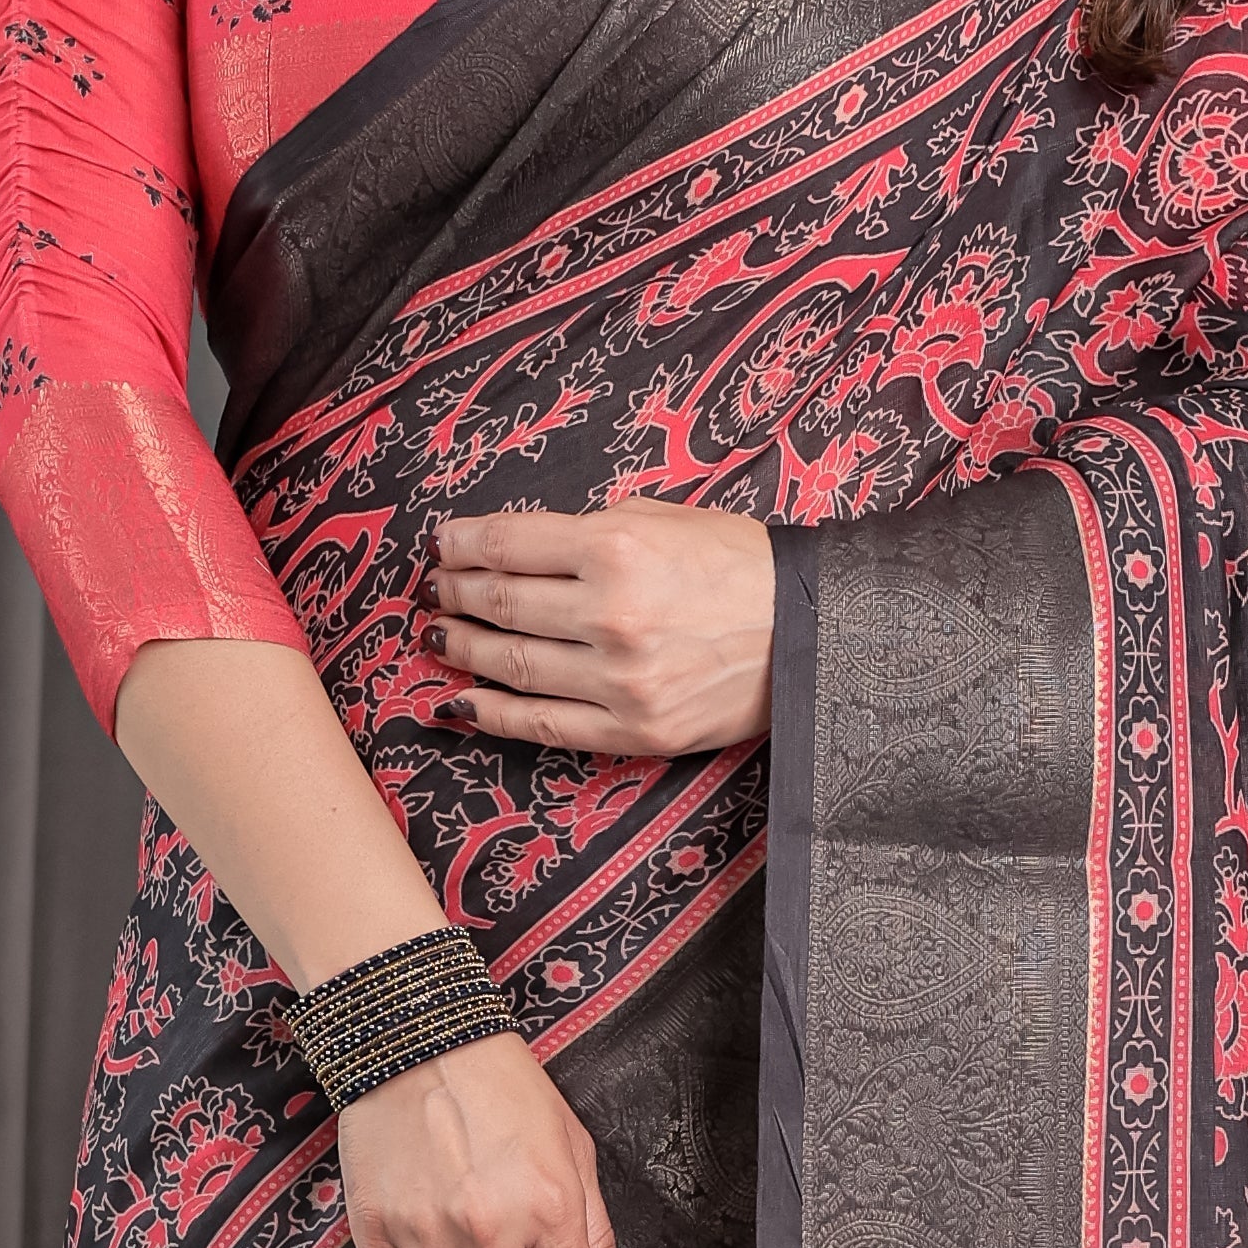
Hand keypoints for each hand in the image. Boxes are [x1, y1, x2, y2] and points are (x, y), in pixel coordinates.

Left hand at [431, 499, 774, 756]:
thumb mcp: (666, 518)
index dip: (462, 544)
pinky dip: (492, 713)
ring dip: (463, 649)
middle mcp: (611, 614)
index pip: (509, 544)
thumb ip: (589, 528)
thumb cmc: (741, 566)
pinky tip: (463, 700)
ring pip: (511, 664)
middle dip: (456, 594)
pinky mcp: (633, 730)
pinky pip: (541, 724)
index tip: (441, 546)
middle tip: (435, 590)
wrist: (811, 631)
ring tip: (440, 636)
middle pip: (500, 603)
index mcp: (617, 546)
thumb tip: (518, 546)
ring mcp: (619, 679)